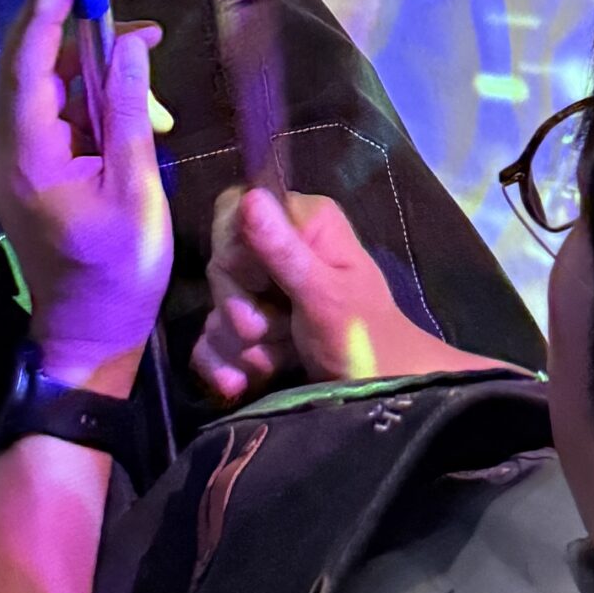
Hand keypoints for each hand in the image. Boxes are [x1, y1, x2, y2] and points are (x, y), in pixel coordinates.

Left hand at [0, 0, 172, 387]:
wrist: (90, 340)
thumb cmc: (118, 274)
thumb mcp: (136, 190)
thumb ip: (130, 111)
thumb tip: (128, 45)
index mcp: (27, 154)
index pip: (27, 61)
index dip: (47, 7)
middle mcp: (9, 150)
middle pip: (28, 65)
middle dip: (69, 23)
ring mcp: (16, 162)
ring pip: (44, 86)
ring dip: (90, 65)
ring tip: (144, 55)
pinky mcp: (31, 172)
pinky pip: (54, 113)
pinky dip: (89, 96)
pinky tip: (131, 97)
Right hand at [194, 186, 495, 399]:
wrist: (379, 395)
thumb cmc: (365, 339)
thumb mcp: (326, 296)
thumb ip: (284, 251)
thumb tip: (250, 197)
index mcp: (303, 221)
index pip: (236, 208)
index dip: (235, 249)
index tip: (257, 284)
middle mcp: (281, 247)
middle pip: (222, 263)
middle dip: (240, 307)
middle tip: (270, 332)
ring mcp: (264, 292)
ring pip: (217, 307)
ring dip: (239, 344)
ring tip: (273, 363)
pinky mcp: (254, 329)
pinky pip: (214, 338)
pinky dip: (222, 363)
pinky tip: (238, 382)